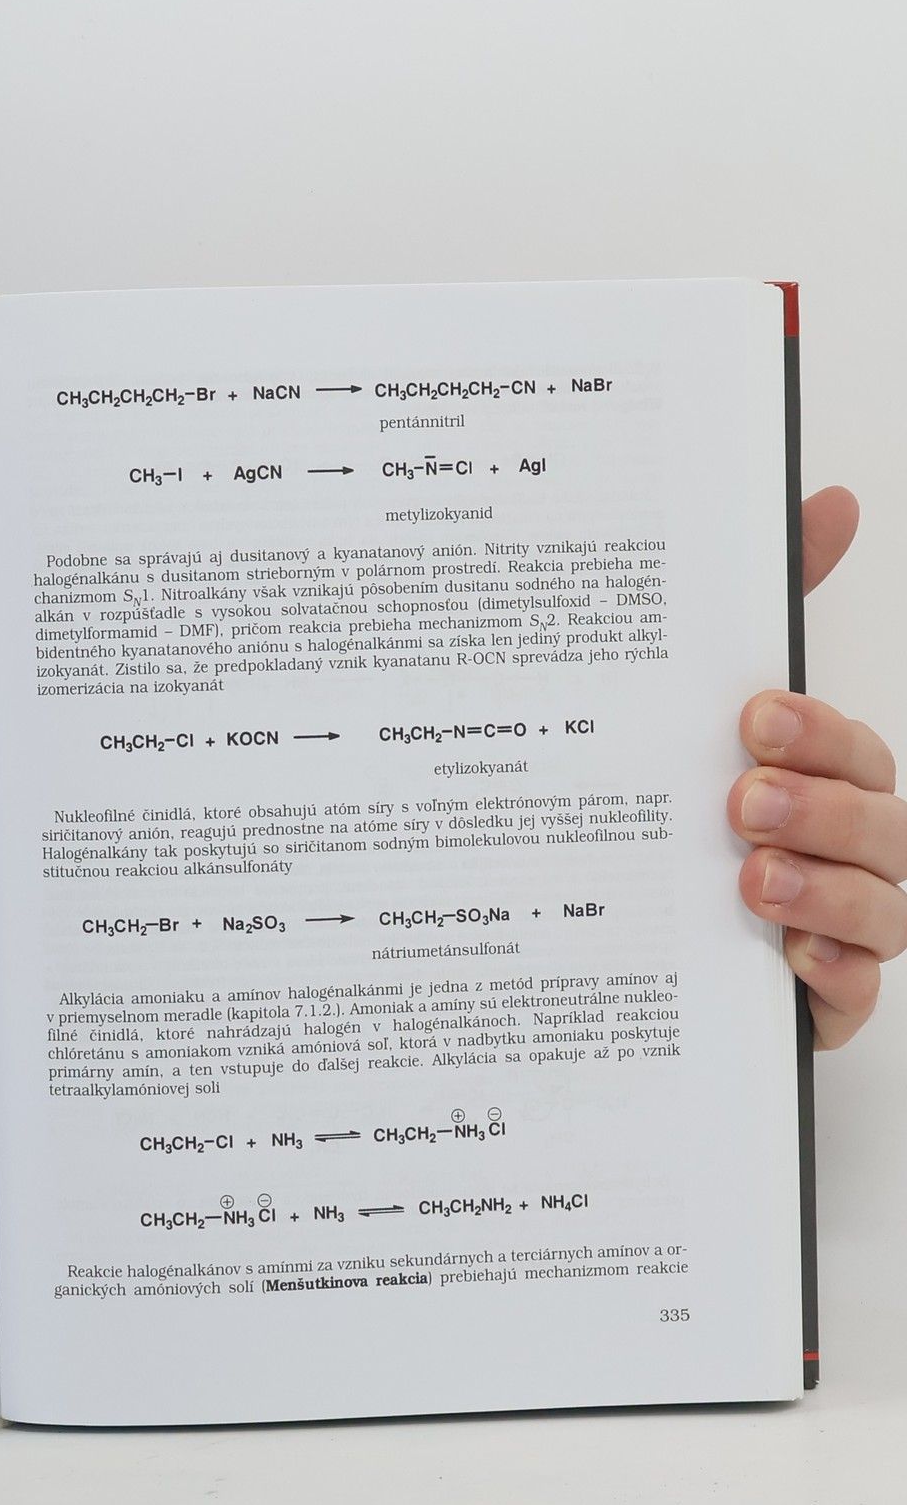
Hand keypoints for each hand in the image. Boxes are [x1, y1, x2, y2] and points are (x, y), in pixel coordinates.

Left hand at [731, 485, 900, 1046]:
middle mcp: (850, 855)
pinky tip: (790, 962)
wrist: (623, 945)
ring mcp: (840, 931)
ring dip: (826, 891)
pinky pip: (850, 999)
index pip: (856, 751)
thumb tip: (833, 500)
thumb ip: (766, 615)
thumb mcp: (699, 716)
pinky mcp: (818, 1004)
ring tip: (750, 877)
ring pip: (880, 912)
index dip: (819, 732)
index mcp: (828, 784)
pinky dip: (833, 979)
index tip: (753, 716)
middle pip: (882, 828)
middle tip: (740, 799)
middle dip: (823, 810)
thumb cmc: (689, 821)